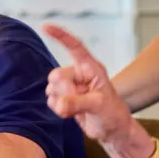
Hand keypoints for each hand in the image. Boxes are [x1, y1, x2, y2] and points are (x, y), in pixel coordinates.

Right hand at [43, 24, 152, 157]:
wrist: (112, 131)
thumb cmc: (113, 114)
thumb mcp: (99, 105)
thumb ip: (77, 102)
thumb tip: (59, 103)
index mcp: (91, 68)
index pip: (75, 47)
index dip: (61, 36)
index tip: (45, 26)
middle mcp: (79, 74)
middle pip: (56, 75)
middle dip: (63, 90)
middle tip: (78, 102)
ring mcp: (71, 87)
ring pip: (51, 88)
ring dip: (60, 101)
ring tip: (77, 109)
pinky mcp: (65, 99)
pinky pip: (51, 100)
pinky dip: (57, 108)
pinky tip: (71, 114)